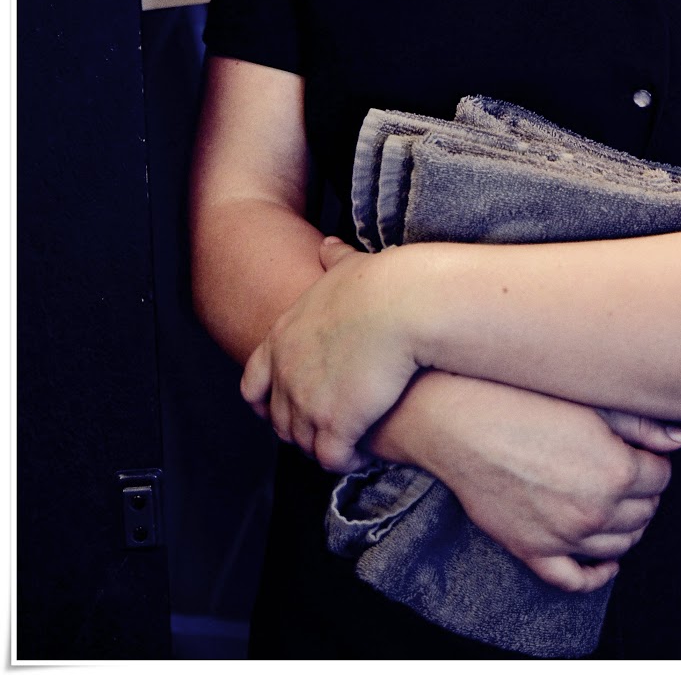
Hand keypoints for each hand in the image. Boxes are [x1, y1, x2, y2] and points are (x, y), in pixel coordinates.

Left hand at [239, 238, 418, 470]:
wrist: (402, 305)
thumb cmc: (380, 283)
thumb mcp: (347, 268)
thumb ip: (332, 261)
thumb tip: (327, 245)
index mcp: (283, 338)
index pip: (253, 382)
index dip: (264, 400)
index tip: (276, 408)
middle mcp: (287, 373)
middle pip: (278, 418)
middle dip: (297, 428)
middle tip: (322, 429)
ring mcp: (308, 402)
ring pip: (303, 443)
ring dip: (321, 446)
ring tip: (345, 443)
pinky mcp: (336, 424)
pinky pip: (331, 458)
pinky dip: (343, 460)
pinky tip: (361, 452)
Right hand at [366, 369, 680, 591]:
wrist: (458, 419)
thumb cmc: (520, 398)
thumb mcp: (587, 399)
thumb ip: (639, 423)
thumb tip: (680, 441)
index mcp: (616, 471)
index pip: (661, 479)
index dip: (652, 462)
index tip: (641, 451)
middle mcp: (596, 511)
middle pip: (644, 514)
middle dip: (643, 493)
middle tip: (628, 472)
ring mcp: (564, 536)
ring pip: (618, 546)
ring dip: (626, 528)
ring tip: (616, 504)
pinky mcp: (533, 550)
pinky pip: (575, 579)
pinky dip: (596, 574)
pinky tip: (603, 560)